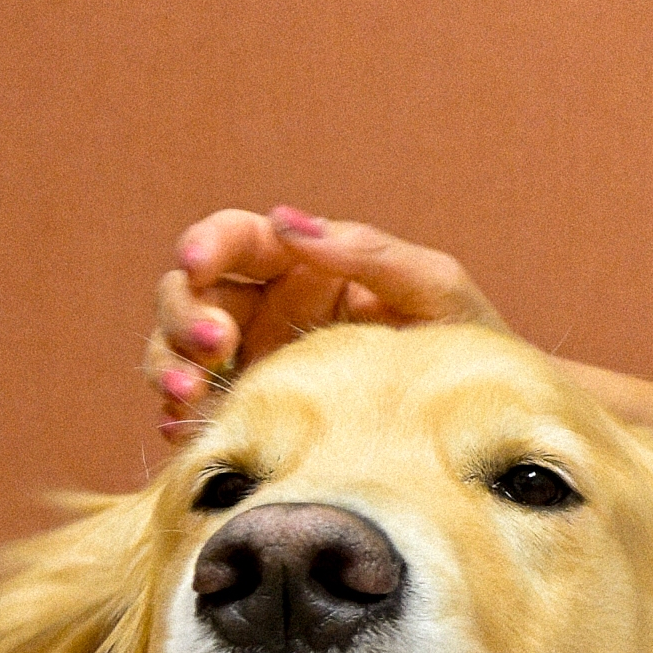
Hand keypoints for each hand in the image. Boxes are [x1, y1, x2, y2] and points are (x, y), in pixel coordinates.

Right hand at [147, 206, 504, 439]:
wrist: (485, 432)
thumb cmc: (466, 345)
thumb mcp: (434, 289)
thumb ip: (368, 253)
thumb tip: (288, 220)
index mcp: (303, 266)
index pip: (236, 239)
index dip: (206, 244)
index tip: (198, 263)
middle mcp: (266, 311)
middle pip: (188, 294)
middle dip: (184, 314)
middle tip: (213, 346)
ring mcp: (252, 366)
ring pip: (173, 351)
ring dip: (167, 365)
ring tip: (188, 396)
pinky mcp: (249, 417)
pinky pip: (194, 412)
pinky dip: (178, 416)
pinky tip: (185, 429)